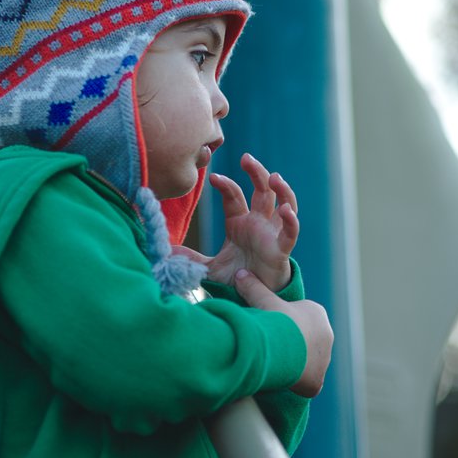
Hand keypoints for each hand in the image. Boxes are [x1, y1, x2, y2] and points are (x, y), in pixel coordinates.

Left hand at [174, 153, 298, 291]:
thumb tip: (166, 252)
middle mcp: (258, 222)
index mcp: (239, 222)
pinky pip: (290, 232)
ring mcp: (271, 233)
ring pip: (283, 204)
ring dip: (281, 190)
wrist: (252, 299)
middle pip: (262, 190)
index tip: (212, 178)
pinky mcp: (281, 249)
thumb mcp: (208, 267)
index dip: (225, 185)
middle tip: (247, 158)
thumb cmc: (236, 277)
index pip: (233, 196)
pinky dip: (291, 221)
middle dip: (256, 172)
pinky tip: (286, 210)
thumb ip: (190, 258)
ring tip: (274, 177)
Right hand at [234, 270, 331, 397]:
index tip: (270, 329)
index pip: (301, 320)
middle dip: (290, 344)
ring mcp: (324, 360)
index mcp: (317, 314)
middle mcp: (327, 336)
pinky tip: (280, 379)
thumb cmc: (277, 320)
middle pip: (304, 341)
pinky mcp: (317, 380)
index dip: (283, 324)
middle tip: (270, 347)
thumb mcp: (263, 300)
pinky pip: (305, 382)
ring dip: (293, 363)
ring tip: (272, 362)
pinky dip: (294, 382)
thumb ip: (253, 288)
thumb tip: (240, 273)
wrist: (283, 347)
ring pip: (306, 362)